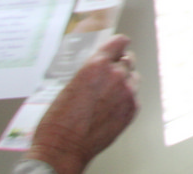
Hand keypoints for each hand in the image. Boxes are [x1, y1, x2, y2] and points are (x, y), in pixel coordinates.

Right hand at [25, 34, 139, 173]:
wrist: (63, 149)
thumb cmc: (58, 122)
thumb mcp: (70, 85)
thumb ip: (90, 72)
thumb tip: (100, 69)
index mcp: (96, 65)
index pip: (120, 42)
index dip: (117, 46)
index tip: (118, 48)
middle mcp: (116, 75)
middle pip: (128, 60)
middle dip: (119, 65)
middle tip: (109, 76)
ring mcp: (127, 92)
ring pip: (133, 77)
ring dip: (124, 82)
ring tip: (109, 95)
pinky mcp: (132, 109)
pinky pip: (134, 96)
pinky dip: (126, 99)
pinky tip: (111, 108)